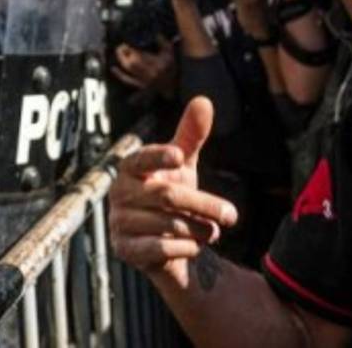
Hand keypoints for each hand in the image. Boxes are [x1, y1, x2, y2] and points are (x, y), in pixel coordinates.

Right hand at [109, 97, 237, 287]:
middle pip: (166, 196)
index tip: (179, 156)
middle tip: (232, 215)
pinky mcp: (125, 250)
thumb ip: (190, 134)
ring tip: (211, 231)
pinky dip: (186, 248)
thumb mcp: (184, 165)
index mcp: (130, 168)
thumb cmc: (171, 193)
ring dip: (198, 229)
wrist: (164, 243)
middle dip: (204, 205)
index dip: (158, 156)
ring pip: (168, 225)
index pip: (139, 159)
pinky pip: (162, 249)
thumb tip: (203, 100)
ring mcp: (119, 223)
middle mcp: (119, 194)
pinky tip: (194, 245)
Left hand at [112, 36, 175, 89]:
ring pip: (129, 69)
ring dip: (122, 59)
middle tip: (122, 45)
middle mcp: (149, 72)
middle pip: (132, 61)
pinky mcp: (139, 86)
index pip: (141, 54)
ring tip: (118, 51)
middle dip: (125, 52)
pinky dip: (120, 74)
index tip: (128, 41)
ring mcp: (143, 80)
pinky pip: (127, 80)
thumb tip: (157, 34)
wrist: (171, 86)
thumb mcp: (170, 54)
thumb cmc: (170, 68)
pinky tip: (113, 68)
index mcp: (158, 63)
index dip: (132, 48)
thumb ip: (164, 43)